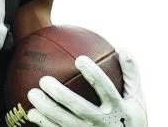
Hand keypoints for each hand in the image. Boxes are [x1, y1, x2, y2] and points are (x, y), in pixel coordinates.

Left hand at [26, 50, 146, 125]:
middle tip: (44, 80)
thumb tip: (124, 48)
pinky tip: (31, 113)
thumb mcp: (136, 100)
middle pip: (80, 108)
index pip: (106, 90)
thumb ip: (131, 76)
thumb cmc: (132, 121)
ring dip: (47, 109)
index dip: (94, 75)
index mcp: (120, 110)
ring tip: (31, 94)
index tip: (80, 59)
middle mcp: (104, 123)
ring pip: (66, 123)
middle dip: (61, 95)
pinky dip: (45, 124)